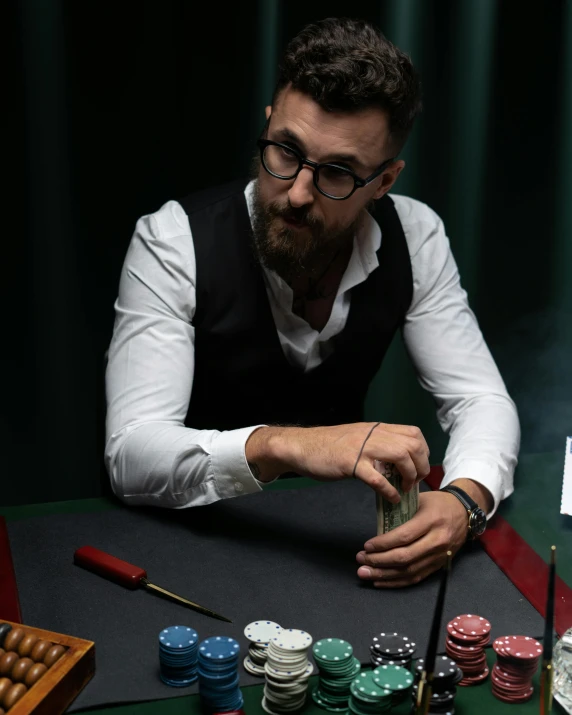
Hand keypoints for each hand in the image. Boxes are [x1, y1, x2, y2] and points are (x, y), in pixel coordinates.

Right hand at [245, 422, 429, 502]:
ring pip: (400, 455)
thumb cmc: (328, 446)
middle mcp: (372, 434)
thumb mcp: (357, 438)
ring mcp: (362, 448)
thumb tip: (396, 462)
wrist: (301, 446)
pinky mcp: (350, 464)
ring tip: (405, 489)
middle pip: (412, 444)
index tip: (418, 466)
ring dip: (409, 475)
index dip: (423, 451)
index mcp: (376, 428)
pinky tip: (391, 498)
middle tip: (414, 481)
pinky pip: (378, 478)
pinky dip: (389, 490)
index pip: (413, 432)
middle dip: (420, 465)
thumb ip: (376, 445)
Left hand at [355, 491, 468, 587]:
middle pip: (404, 557)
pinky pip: (416, 577)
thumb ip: (400, 510)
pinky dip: (397, 582)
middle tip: (361, 560)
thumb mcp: (420, 499)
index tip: (366, 546)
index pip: (403, 536)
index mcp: (431, 521)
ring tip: (365, 573)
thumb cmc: (439, 503)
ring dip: (384, 575)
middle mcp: (437, 541)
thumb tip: (377, 525)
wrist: (466, 513)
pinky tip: (380, 581)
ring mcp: (439, 556)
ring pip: (409, 571)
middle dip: (379, 561)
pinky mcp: (439, 566)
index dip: (383, 544)